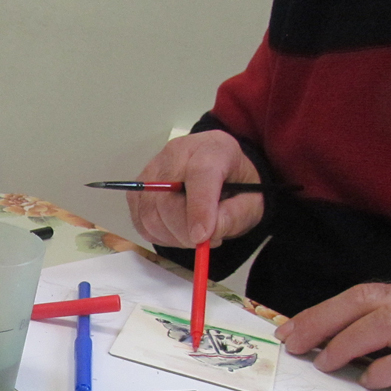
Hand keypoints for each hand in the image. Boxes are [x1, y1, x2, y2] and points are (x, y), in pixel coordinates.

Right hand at [127, 131, 263, 248]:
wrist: (222, 175)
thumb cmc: (237, 186)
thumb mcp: (251, 201)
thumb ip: (235, 216)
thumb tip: (208, 233)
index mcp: (212, 148)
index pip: (199, 174)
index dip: (199, 209)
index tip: (202, 237)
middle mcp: (177, 153)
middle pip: (166, 198)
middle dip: (183, 231)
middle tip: (203, 242)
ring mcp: (153, 169)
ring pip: (149, 213)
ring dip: (171, 236)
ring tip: (194, 236)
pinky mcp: (139, 189)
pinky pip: (140, 220)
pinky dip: (158, 235)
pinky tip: (177, 233)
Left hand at [275, 278, 390, 390]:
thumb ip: (389, 335)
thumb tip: (334, 346)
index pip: (362, 294)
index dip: (321, 312)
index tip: (290, 331)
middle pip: (368, 300)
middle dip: (323, 321)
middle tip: (296, 344)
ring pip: (390, 322)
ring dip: (350, 342)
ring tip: (327, 362)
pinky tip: (372, 380)